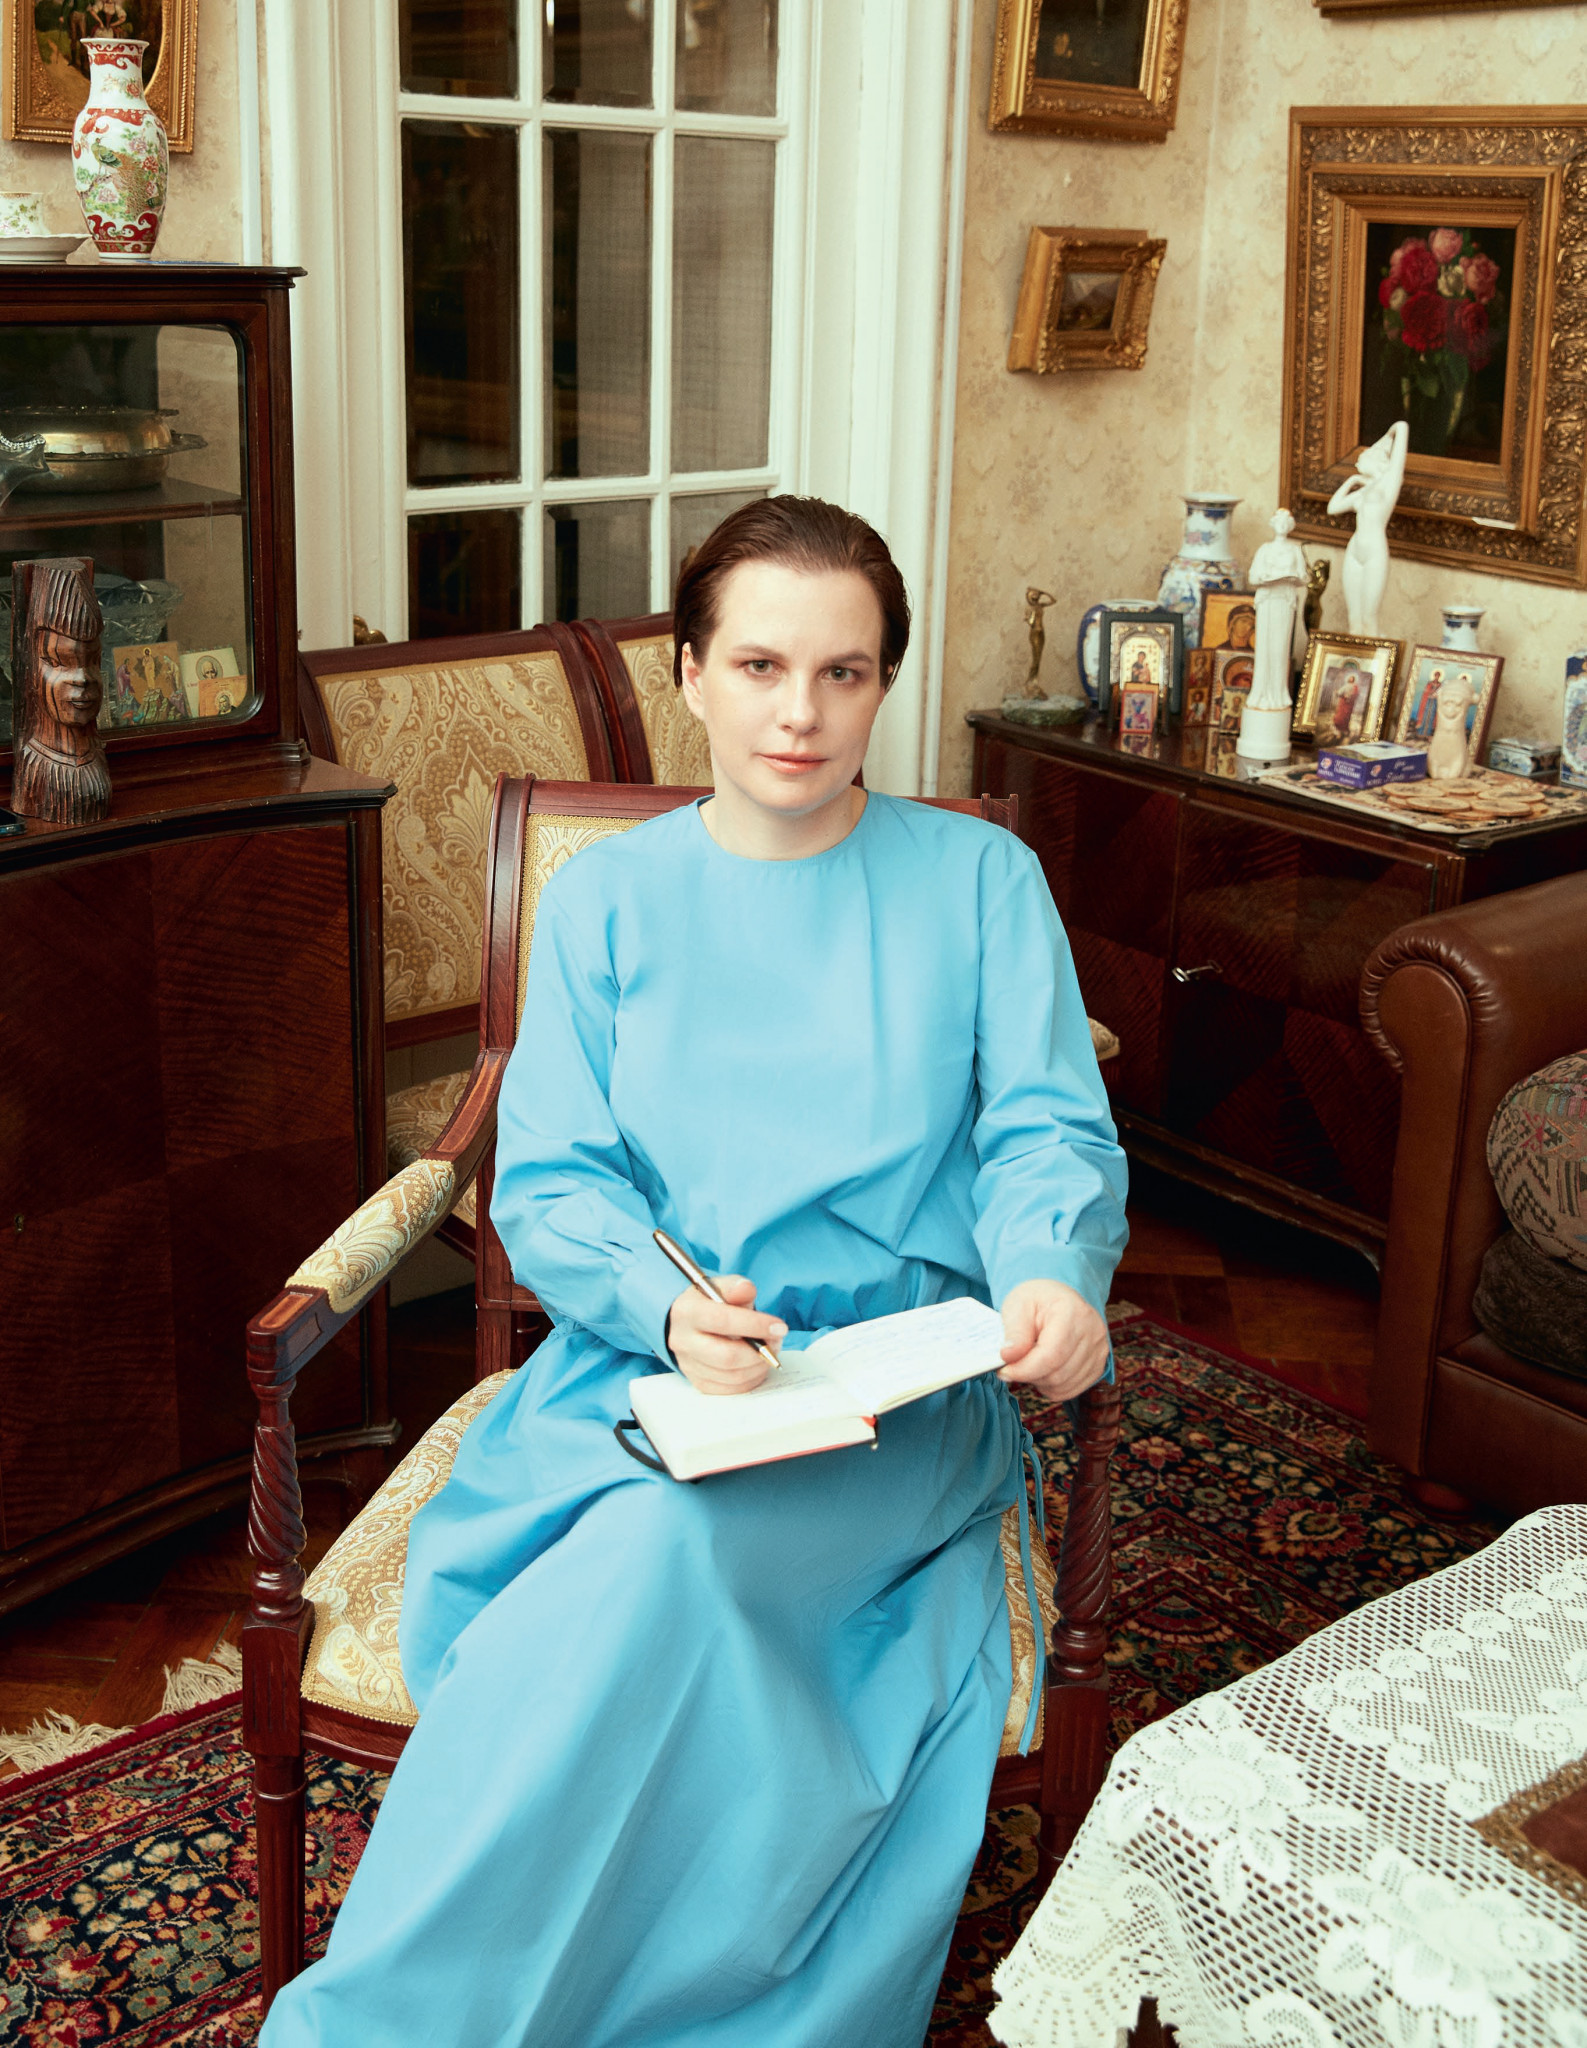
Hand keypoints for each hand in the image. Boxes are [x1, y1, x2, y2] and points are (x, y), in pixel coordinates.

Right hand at [666, 1275, 786, 1395]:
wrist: (689, 1322)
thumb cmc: (709, 1303)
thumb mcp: (721, 1287)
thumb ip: (735, 1287)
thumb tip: (745, 1289)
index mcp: (687, 1312)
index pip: (722, 1321)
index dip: (755, 1325)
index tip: (779, 1327)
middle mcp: (682, 1341)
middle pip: (726, 1356)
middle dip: (759, 1352)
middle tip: (776, 1341)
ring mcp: (688, 1364)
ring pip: (731, 1376)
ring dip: (758, 1366)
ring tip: (769, 1351)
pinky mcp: (697, 1381)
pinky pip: (730, 1389)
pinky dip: (750, 1379)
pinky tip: (757, 1364)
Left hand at [997, 1280, 1107, 1403]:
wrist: (1058, 1299)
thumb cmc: (1036, 1300)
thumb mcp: (1017, 1305)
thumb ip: (1014, 1332)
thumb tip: (1008, 1357)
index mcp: (1072, 1312)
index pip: (1051, 1355)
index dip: (1025, 1369)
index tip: (1004, 1371)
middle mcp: (1093, 1332)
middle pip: (1058, 1374)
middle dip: (1029, 1375)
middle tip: (1012, 1365)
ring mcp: (1099, 1350)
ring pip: (1063, 1385)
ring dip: (1039, 1381)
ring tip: (1028, 1363)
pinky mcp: (1099, 1365)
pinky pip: (1072, 1389)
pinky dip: (1052, 1387)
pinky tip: (1043, 1370)